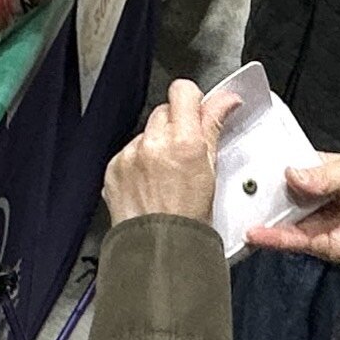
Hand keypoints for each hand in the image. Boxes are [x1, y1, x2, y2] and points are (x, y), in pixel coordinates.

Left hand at [103, 80, 241, 223]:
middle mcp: (153, 143)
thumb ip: (213, 126)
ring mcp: (130, 155)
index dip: (192, 100)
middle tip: (185, 151)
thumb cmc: (188, 219)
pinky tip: (149, 182)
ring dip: (156, 143)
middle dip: (176, 125)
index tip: (197, 111)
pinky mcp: (114, 167)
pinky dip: (138, 161)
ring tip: (166, 173)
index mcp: (183, 142)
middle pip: (165, 110)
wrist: (158, 248)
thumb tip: (225, 100)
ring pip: (147, 131)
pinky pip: (129, 150)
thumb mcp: (211, 170)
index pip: (183, 91)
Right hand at [244, 155, 339, 265]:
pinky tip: (256, 234)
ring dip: (259, 216)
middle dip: (256, 192)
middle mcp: (308, 194)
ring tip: (235, 212)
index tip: (241, 162)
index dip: (265, 165)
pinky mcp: (314, 242)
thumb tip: (293, 175)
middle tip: (230, 189)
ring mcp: (309, 218)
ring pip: (278, 216)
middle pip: (276, 192)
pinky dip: (272, 238)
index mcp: (316, 169)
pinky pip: (289, 239)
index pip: (285, 165)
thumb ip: (325, 175)